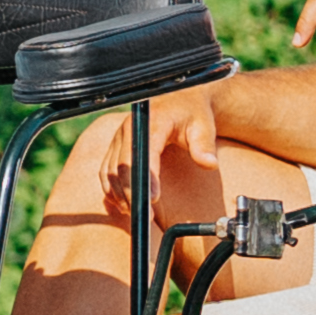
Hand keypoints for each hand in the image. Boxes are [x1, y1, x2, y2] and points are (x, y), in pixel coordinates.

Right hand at [69, 79, 227, 225]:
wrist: (180, 99)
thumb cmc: (192, 113)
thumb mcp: (204, 126)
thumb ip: (205, 145)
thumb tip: (209, 164)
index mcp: (150, 122)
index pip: (143, 153)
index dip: (145, 178)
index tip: (152, 199)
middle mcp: (128, 129)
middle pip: (121, 167)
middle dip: (130, 194)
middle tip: (145, 216)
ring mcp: (118, 138)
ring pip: (109, 171)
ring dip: (118, 194)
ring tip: (134, 213)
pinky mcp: (114, 147)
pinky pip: (105, 171)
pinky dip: (111, 189)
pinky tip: (122, 203)